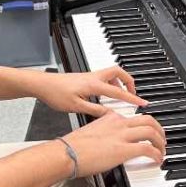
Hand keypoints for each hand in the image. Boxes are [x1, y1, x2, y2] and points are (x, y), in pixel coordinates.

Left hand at [29, 66, 146, 116]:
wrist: (42, 84)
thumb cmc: (56, 94)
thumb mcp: (77, 107)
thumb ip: (96, 110)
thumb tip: (111, 114)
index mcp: (94, 85)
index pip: (119, 91)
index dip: (132, 99)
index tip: (143, 103)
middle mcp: (94, 77)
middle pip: (119, 72)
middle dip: (129, 81)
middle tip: (134, 94)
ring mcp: (89, 76)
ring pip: (111, 73)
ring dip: (120, 81)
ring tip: (122, 94)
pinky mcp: (84, 78)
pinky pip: (103, 77)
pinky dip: (110, 83)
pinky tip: (105, 94)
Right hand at [62, 111, 165, 175]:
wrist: (66, 153)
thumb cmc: (72, 146)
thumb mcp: (91, 131)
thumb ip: (103, 132)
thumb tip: (108, 142)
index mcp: (110, 118)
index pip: (133, 117)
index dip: (144, 125)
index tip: (146, 132)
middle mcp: (119, 123)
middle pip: (148, 120)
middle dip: (159, 129)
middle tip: (161, 138)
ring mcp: (122, 135)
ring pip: (151, 132)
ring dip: (161, 141)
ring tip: (162, 150)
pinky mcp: (123, 150)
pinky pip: (147, 149)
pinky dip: (156, 154)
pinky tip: (157, 159)